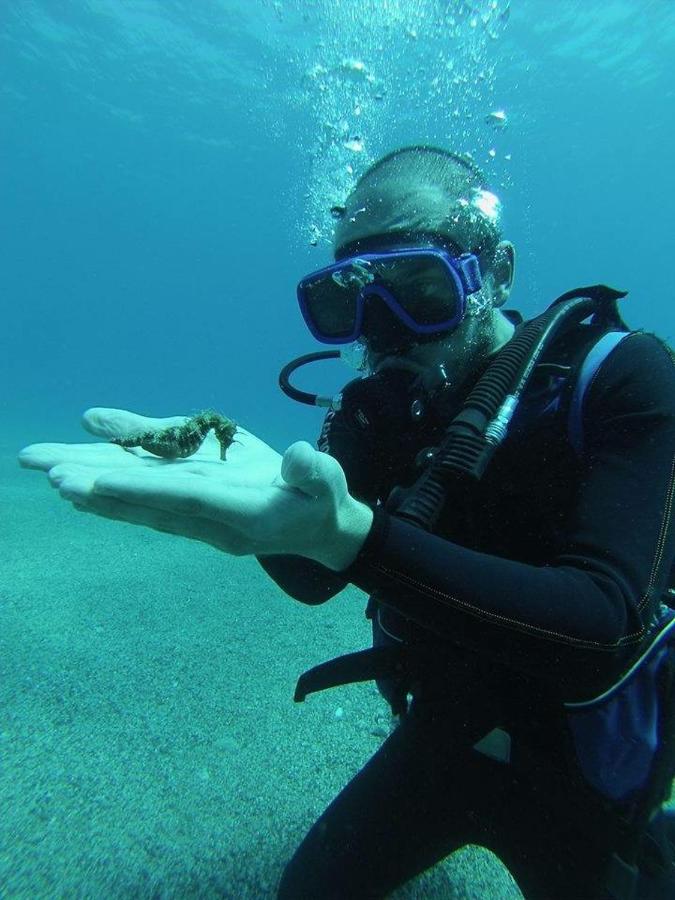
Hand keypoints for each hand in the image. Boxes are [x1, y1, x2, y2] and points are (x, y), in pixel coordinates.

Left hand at [18, 408, 372, 570]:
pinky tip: (78, 483)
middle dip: (101, 488)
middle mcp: (211, 523)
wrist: (315, 531)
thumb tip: (296, 457)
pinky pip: (147, 500)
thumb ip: (315, 472)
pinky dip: (113, 489)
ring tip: (50, 473)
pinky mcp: (191, 512)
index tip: (98, 480)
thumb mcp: (329, 484)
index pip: (188, 499)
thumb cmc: (323, 501)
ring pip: (140, 502)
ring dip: (95, 488)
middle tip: (52, 475)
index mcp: (245, 514)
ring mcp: (198, 521)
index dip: (143, 488)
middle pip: (149, 502)